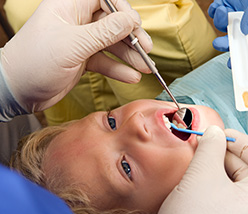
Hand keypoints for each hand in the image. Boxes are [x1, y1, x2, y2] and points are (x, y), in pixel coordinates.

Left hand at [0, 0, 152, 111]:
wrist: (19, 91)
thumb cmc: (35, 62)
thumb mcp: (72, 45)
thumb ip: (104, 32)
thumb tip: (130, 20)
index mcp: (69, 6)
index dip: (122, 9)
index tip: (135, 24)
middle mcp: (77, 22)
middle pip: (112, 23)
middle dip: (131, 36)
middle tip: (147, 49)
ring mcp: (81, 42)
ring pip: (112, 44)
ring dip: (129, 56)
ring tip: (145, 67)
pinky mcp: (83, 60)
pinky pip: (106, 61)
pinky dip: (118, 69)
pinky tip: (131, 76)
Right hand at [154, 126, 247, 213]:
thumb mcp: (201, 178)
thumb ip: (210, 149)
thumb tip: (214, 132)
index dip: (243, 142)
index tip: (220, 135)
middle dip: (225, 154)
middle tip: (202, 147)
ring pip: (234, 184)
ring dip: (216, 169)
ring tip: (196, 164)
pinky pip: (224, 198)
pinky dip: (211, 185)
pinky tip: (194, 183)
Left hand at [208, 0, 247, 65]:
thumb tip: (242, 32)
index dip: (241, 55)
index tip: (231, 64)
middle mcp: (244, 18)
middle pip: (232, 37)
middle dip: (224, 42)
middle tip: (217, 44)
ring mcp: (233, 10)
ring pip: (221, 24)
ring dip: (219, 20)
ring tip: (223, 8)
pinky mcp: (224, 2)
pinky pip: (215, 12)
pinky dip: (214, 11)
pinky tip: (218, 5)